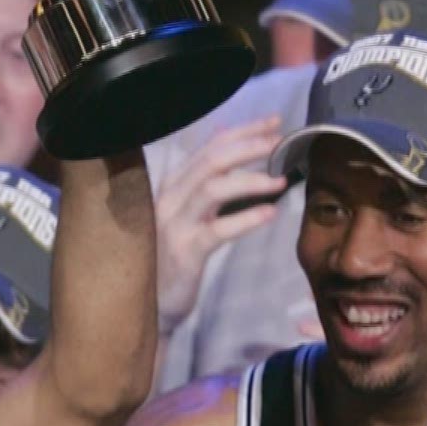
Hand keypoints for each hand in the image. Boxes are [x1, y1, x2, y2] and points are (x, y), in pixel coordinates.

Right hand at [157, 117, 286, 332]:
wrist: (145, 302)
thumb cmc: (168, 256)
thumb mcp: (184, 212)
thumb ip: (201, 179)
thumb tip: (223, 135)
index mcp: (170, 186)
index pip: (207, 148)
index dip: (241, 131)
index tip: (272, 122)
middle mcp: (169, 199)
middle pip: (211, 161)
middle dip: (247, 146)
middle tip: (279, 141)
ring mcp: (175, 225)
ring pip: (213, 189)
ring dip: (250, 180)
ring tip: (281, 181)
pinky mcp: (185, 253)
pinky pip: (218, 230)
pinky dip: (246, 219)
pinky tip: (269, 214)